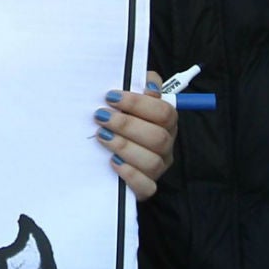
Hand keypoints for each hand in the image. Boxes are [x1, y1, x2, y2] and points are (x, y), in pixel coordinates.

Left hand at [96, 74, 176, 200]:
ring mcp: (158, 168)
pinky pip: (146, 186)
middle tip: (101, 117)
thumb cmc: (121, 122)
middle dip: (127, 125)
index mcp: (166, 122)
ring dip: (124, 147)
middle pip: (158, 137)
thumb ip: (138, 85)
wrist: (106, 157)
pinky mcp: (146, 187)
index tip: (111, 97)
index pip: (164, 112)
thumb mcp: (128, 101)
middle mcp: (166, 145)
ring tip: (102, 136)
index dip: (138, 103)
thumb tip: (147, 81)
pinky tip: (113, 162)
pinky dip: (130, 174)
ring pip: (152, 162)